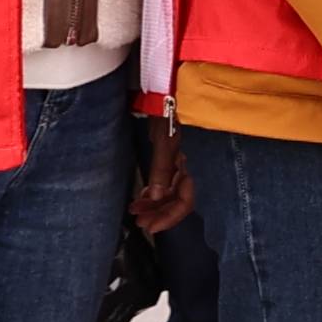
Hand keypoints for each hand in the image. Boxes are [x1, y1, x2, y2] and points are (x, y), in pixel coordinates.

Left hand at [127, 119, 195, 236]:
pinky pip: (161, 184)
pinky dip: (151, 193)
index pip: (184, 202)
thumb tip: (156, 196)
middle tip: (139, 223)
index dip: (169, 217)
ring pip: (166, 194)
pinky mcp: (166, 160)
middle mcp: (183, 170)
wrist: (163, 94)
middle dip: (158, 214)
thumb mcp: (164, 141)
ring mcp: (175, 166)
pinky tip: (140, 198)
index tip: (151, 227)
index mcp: (186, 167)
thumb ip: (161, 169)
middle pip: (175, 202)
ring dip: (152, 205)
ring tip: (135, 212)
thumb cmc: (166, 114)